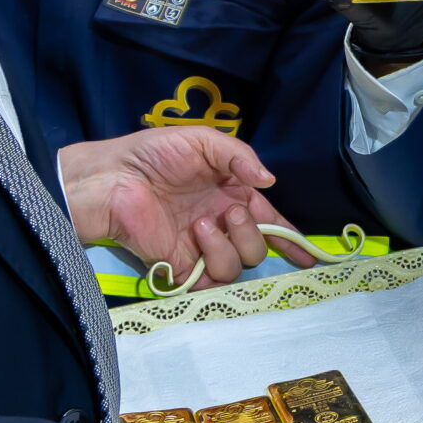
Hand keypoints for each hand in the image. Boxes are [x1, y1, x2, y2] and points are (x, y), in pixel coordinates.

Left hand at [59, 126, 314, 288]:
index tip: (309, 253)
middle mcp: (220, 225)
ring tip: (201, 224)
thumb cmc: (153, 155)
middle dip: (254, 233)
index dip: (290, 238)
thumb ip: (240, 157)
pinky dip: (212, 262)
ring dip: (230, 245)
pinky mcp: (180, 267)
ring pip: (239, 266)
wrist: (112, 179)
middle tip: (229, 212)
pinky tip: (195, 239)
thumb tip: (269, 182)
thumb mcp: (203, 141)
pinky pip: (211, 281)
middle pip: (258, 247)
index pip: (268, 222)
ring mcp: (200, 248)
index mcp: (230, 196)